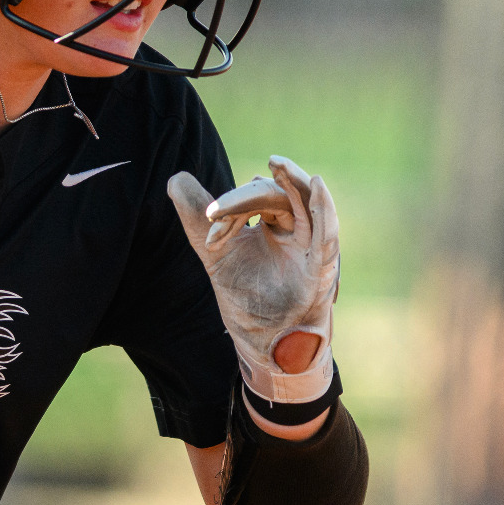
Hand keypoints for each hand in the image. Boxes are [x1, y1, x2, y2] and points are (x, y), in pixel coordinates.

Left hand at [168, 155, 339, 402]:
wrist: (263, 341)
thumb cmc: (247, 297)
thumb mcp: (216, 253)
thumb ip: (198, 219)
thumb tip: (176, 179)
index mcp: (275, 223)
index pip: (257, 199)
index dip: (232, 205)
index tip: (209, 219)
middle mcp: (296, 230)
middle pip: (282, 195)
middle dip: (252, 195)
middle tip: (236, 192)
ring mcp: (311, 247)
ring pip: (308, 203)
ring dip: (295, 181)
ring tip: (277, 163)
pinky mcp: (323, 267)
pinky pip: (327, 233)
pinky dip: (324, 208)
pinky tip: (316, 183)